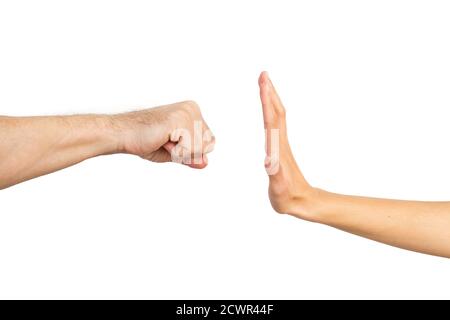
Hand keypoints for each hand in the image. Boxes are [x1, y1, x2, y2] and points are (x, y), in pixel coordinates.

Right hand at [113, 101, 214, 168]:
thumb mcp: (174, 152)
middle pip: (208, 145)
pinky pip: (189, 149)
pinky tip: (162, 140)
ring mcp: (187, 112)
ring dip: (180, 152)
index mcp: (193, 111)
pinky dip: (176, 152)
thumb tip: (206, 163)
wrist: (122, 134)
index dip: (191, 151)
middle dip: (187, 152)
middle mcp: (192, 108)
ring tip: (163, 140)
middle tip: (165, 141)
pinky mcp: (179, 119)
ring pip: (200, 148)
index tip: (170, 142)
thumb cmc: (144, 140)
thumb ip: (191, 156)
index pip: (210, 142)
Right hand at [258, 72, 317, 219]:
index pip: (271, 119)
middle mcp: (280, 142)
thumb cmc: (288, 197)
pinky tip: (268, 108)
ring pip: (277, 115)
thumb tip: (269, 159)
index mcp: (278, 148)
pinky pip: (275, 123)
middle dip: (269, 92)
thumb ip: (275, 174)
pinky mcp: (279, 148)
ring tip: (265, 84)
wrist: (303, 202)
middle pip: (276, 111)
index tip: (263, 83)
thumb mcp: (279, 188)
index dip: (266, 101)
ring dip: (271, 98)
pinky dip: (271, 110)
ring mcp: (281, 144)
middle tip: (263, 74)